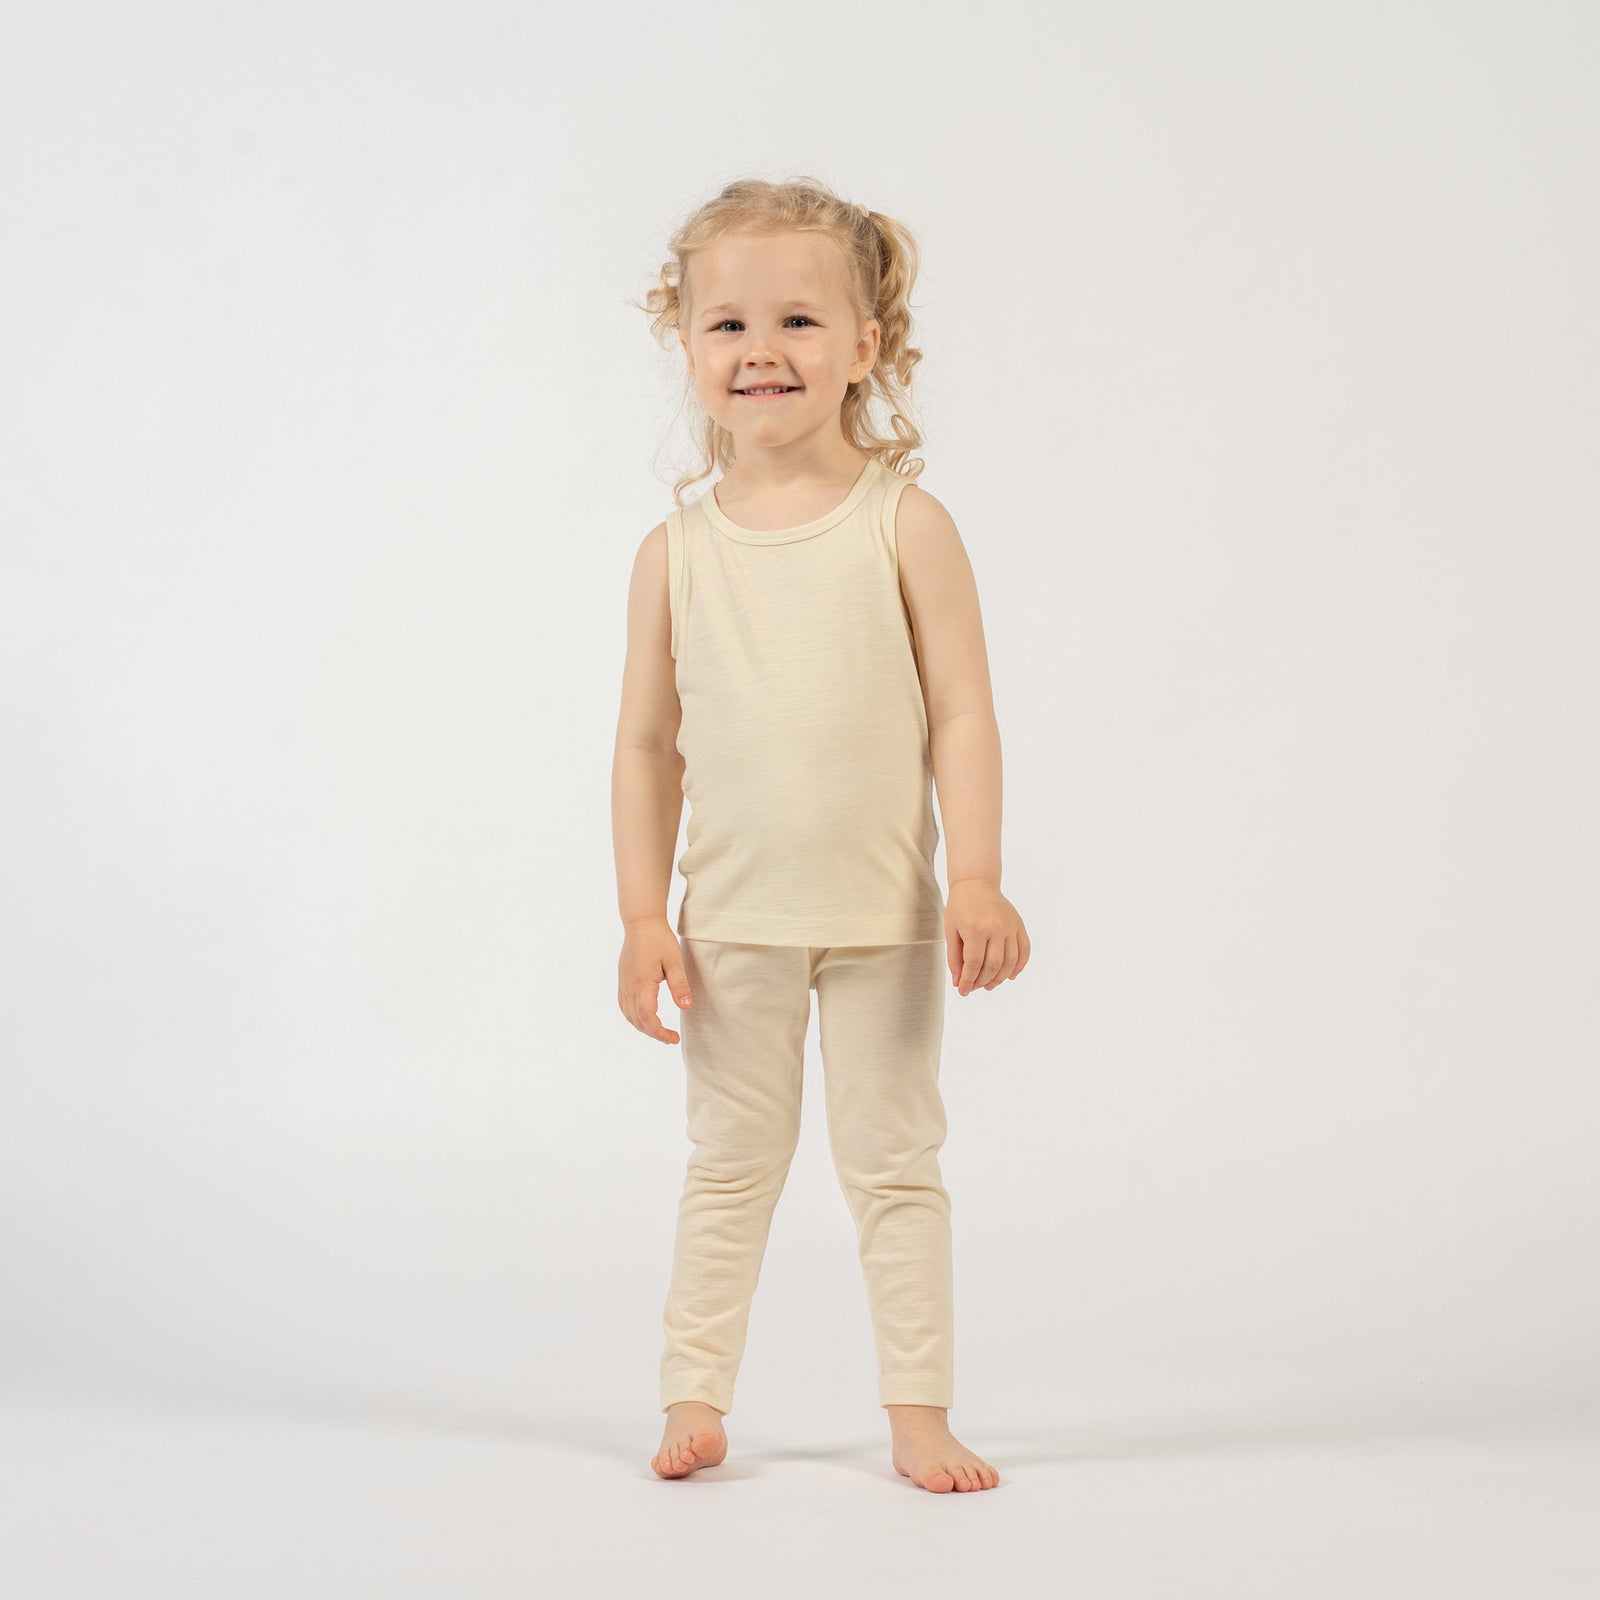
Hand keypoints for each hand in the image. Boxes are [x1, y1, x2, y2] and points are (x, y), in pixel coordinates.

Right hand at [618, 919, 693, 1043]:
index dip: (660, 1032)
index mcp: (641, 984)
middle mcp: (628, 987)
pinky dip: (634, 1017)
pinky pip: (624, 1005)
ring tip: (660, 1031)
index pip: (647, 1017)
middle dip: (653, 1033)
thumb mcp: (674, 961)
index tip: (674, 1039)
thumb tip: (686, 1007)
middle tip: (671, 1038)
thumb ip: (679, 985)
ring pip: (628, 1015)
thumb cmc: (659, 939)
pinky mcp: (623, 980)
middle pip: (637, 1020)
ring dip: (643, 1026)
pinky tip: (644, 1017)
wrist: (641, 922)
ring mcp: (623, 984)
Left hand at [945, 879, 1029, 995]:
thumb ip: (955, 958)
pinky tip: (1010, 976)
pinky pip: (1024, 950)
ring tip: (989, 985)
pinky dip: (1019, 966)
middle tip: (974, 987)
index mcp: (977, 929)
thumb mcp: (951, 931)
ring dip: (1000, 978)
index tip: (963, 990)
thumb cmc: (960, 907)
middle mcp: (996, 928)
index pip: (974, 964)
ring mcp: (1010, 926)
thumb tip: (959, 983)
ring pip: (1010, 962)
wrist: (976, 883)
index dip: (968, 981)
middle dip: (982, 981)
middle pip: (993, 965)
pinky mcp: (1019, 924)